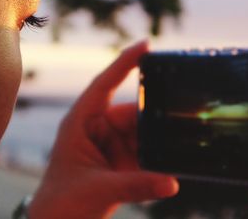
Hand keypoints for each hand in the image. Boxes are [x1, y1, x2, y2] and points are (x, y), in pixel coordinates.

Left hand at [29, 42, 177, 218]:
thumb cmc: (62, 202)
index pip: (103, 86)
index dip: (123, 64)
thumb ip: (135, 186)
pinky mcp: (122, 162)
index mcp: (81, 123)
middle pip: (132, 112)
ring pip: (143, 131)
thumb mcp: (97, 190)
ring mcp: (110, 145)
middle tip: (184, 111)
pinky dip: (161, 154)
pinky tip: (178, 154)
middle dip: (156, 112)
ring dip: (161, 136)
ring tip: (186, 135)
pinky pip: (146, 151)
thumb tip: (171, 182)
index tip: (145, 46)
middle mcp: (97, 129)